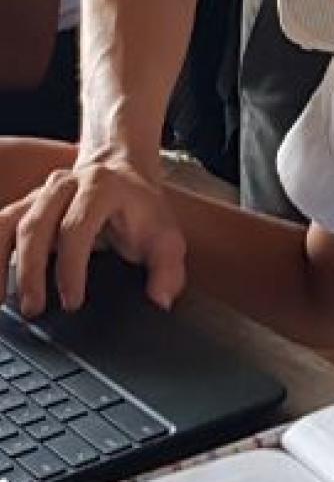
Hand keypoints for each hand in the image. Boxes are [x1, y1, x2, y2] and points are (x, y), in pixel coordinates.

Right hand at [0, 154, 186, 315]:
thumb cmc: (141, 209)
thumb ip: (168, 268)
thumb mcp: (165, 235)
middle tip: (34, 310)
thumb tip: (160, 300)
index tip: (72, 302)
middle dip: (31, 272)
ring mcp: (41, 193)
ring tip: (2, 300)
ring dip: (0, 262)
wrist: (122, 172)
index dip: (71, 268)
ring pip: (9, 222)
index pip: (76, 228)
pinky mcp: (25, 205)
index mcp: (101, 189)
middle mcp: (65, 185)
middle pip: (36, 226)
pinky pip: (0, 226)